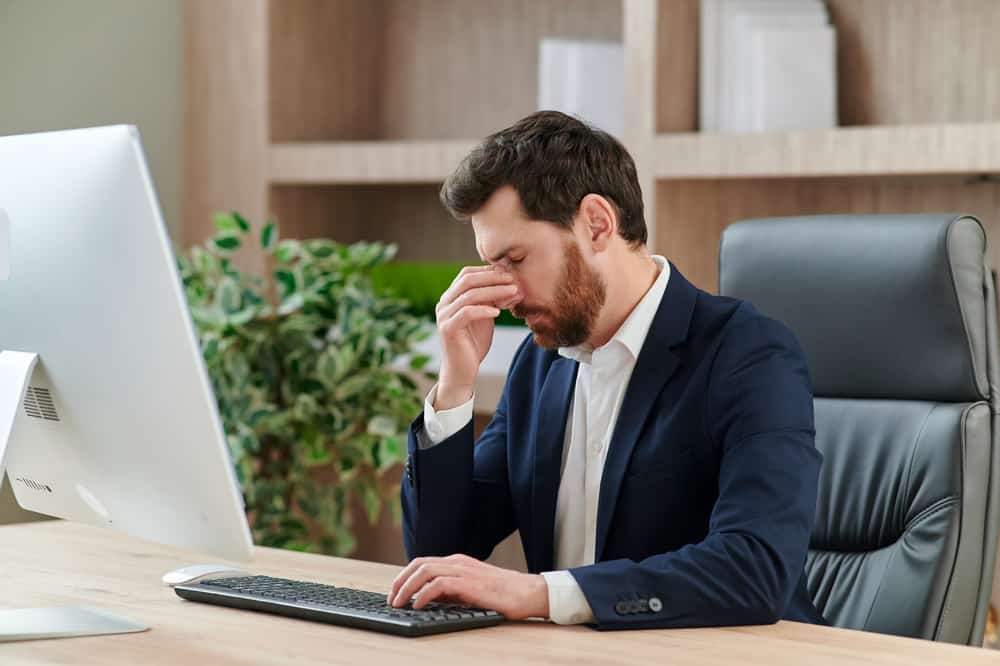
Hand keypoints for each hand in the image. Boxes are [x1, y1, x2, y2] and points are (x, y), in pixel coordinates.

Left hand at [386, 553, 548, 619]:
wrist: (526, 593)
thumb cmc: (501, 594)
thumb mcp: (470, 589)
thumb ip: (450, 590)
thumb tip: (427, 599)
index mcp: (457, 562)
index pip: (423, 562)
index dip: (404, 576)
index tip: (395, 591)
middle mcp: (457, 562)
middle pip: (419, 564)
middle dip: (400, 581)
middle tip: (391, 598)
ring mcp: (463, 570)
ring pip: (424, 571)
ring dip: (407, 587)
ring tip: (398, 603)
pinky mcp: (468, 583)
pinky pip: (438, 584)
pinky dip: (423, 594)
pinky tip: (417, 605)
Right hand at [434, 266, 521, 408]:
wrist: (462, 371)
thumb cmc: (474, 344)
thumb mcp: (484, 317)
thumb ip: (491, 301)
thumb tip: (510, 283)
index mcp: (451, 297)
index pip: (467, 274)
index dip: (488, 271)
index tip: (510, 273)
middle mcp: (444, 303)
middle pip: (468, 280)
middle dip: (493, 278)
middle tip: (513, 279)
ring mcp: (444, 316)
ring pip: (469, 295)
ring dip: (494, 292)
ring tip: (513, 292)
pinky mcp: (448, 329)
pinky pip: (467, 313)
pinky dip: (484, 310)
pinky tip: (498, 312)